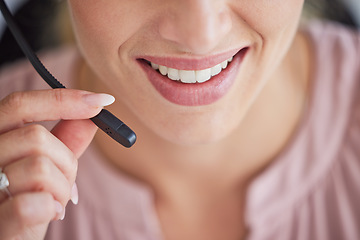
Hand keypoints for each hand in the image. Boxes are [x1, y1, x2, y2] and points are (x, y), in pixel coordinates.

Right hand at [0, 89, 113, 239]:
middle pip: (36, 137)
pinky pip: (34, 203)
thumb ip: (64, 140)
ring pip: (40, 168)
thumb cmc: (27, 200)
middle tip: (66, 183)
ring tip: (53, 202)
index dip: (63, 99)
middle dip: (66, 162)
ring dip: (61, 189)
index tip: (102, 101)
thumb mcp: (46, 167)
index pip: (20, 104)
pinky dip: (52, 208)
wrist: (7, 237)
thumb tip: (92, 114)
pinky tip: (48, 214)